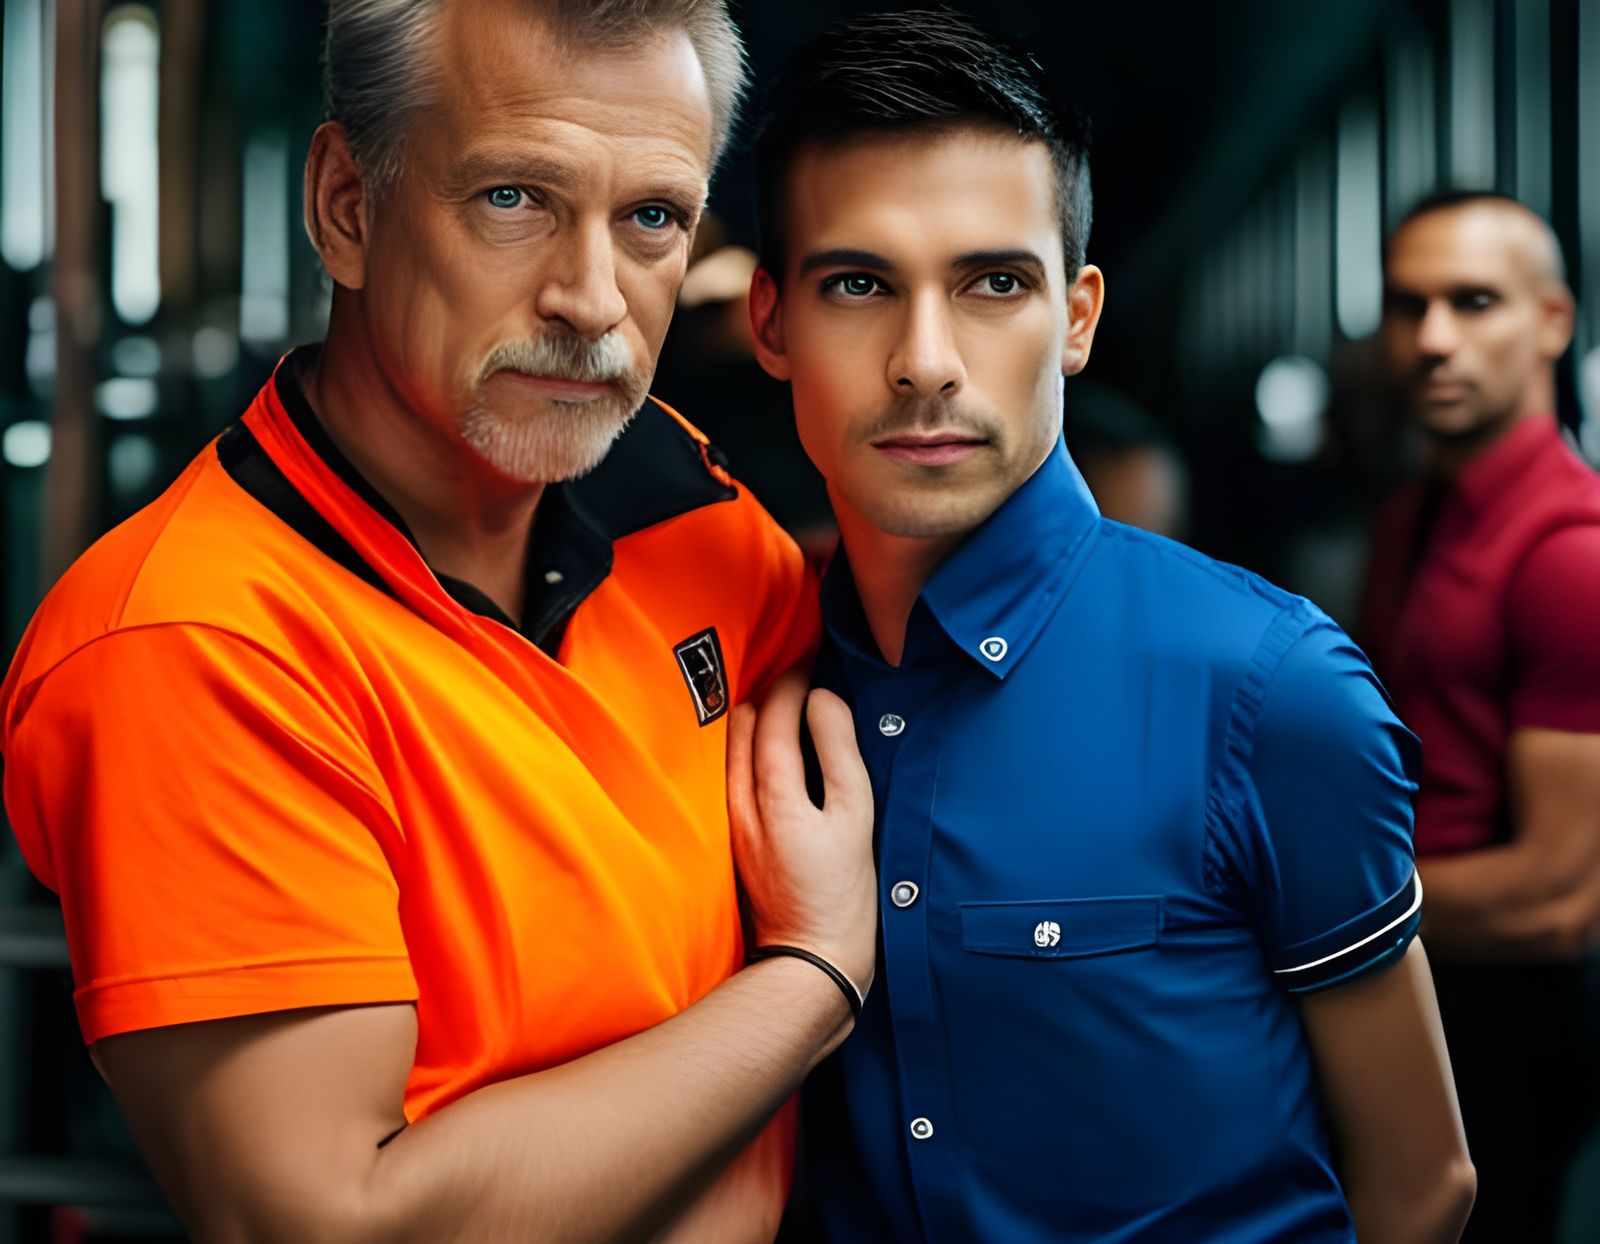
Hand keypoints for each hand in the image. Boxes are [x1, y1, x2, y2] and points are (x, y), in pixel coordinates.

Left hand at [728, 671, 877, 1000]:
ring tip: (786, 709)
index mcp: (774, 790)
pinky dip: (751, 752)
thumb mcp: (855, 815)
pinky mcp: (737, 844)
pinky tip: (773, 756)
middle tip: (801, 680)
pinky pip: (735, 778)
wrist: (811, 962)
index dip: (794, 681)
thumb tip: (823, 700)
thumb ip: (838, 751)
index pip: (775, 714)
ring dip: (756, 722)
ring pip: (732, 751)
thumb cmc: (843, 893)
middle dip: (770, 695)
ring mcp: (734, 825)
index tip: (813, 664)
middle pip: (742, 725)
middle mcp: (742, 802)